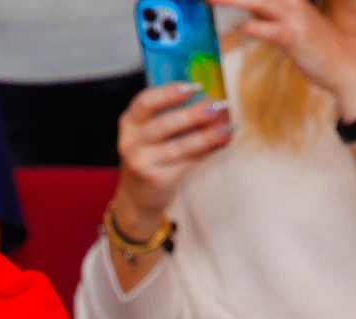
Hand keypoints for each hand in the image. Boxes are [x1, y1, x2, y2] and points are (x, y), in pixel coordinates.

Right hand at [114, 82, 232, 226]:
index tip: (194, 86)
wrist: (139, 194)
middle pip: (164, 124)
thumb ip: (173, 114)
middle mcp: (130, 141)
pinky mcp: (155, 179)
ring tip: (225, 128)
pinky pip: (185, 163)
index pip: (145, 102)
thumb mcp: (151, 131)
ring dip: (205, 136)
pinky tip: (220, 143)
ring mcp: (141, 162)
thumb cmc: (152, 154)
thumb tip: (210, 99)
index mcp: (130, 121)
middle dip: (193, 114)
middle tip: (218, 106)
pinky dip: (205, 152)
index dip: (169, 93)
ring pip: (177, 146)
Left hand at [217, 0, 355, 109]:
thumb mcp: (288, 28)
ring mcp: (294, 18)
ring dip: (233, 0)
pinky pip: (270, 29)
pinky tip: (239, 25)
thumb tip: (242, 16)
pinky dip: (254, 26)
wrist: (344, 66)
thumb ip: (266, 19)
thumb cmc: (316, 48)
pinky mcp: (295, 37)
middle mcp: (291, 2)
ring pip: (259, 2)